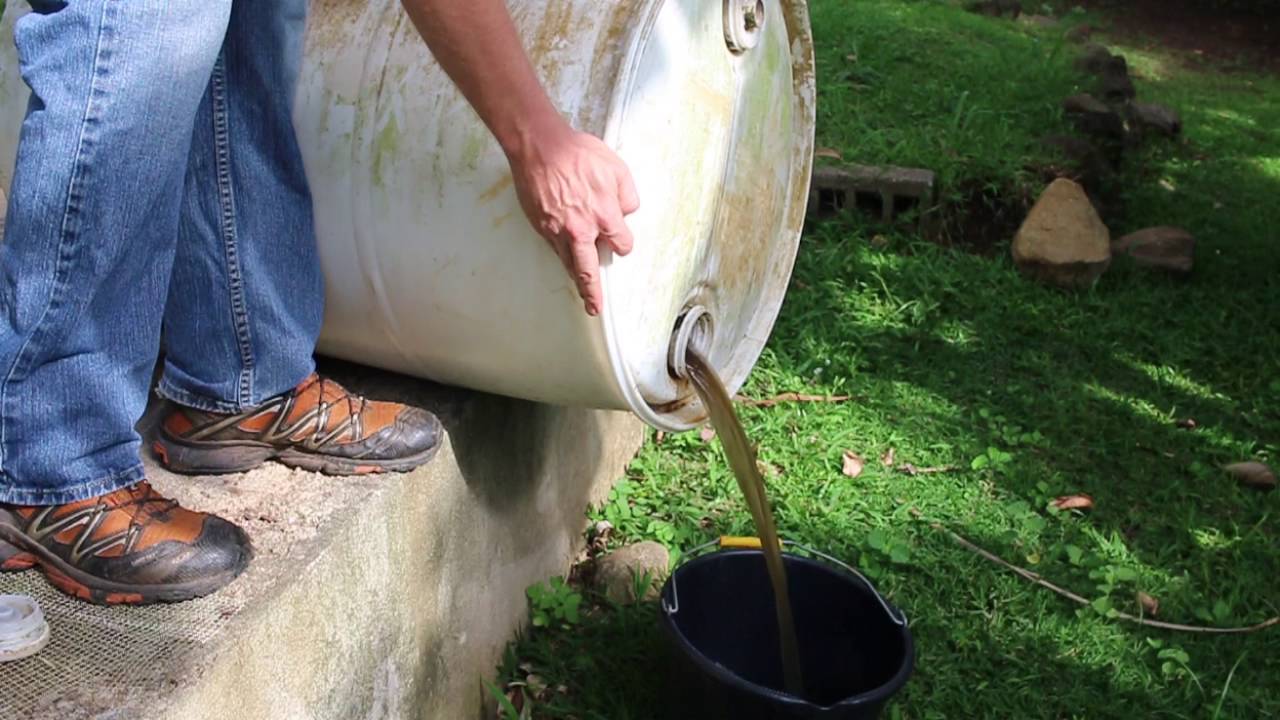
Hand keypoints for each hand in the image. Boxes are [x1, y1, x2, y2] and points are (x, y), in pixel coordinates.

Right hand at [506, 121, 639, 315]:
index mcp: (605, 215)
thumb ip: (626, 193)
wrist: (539, 148)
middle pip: (589, 271)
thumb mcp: (616, 167)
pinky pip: (554, 249)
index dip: (622, 242)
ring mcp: (559, 230)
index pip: (621, 243)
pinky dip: (561, 258)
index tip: (619, 241)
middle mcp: (582, 229)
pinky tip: (565, 262)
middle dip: (593, 292)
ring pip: (569, 264)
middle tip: (595, 307)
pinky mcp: (542, 226)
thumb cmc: (577, 152)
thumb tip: (627, 211)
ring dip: (576, 280)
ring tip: (582, 296)